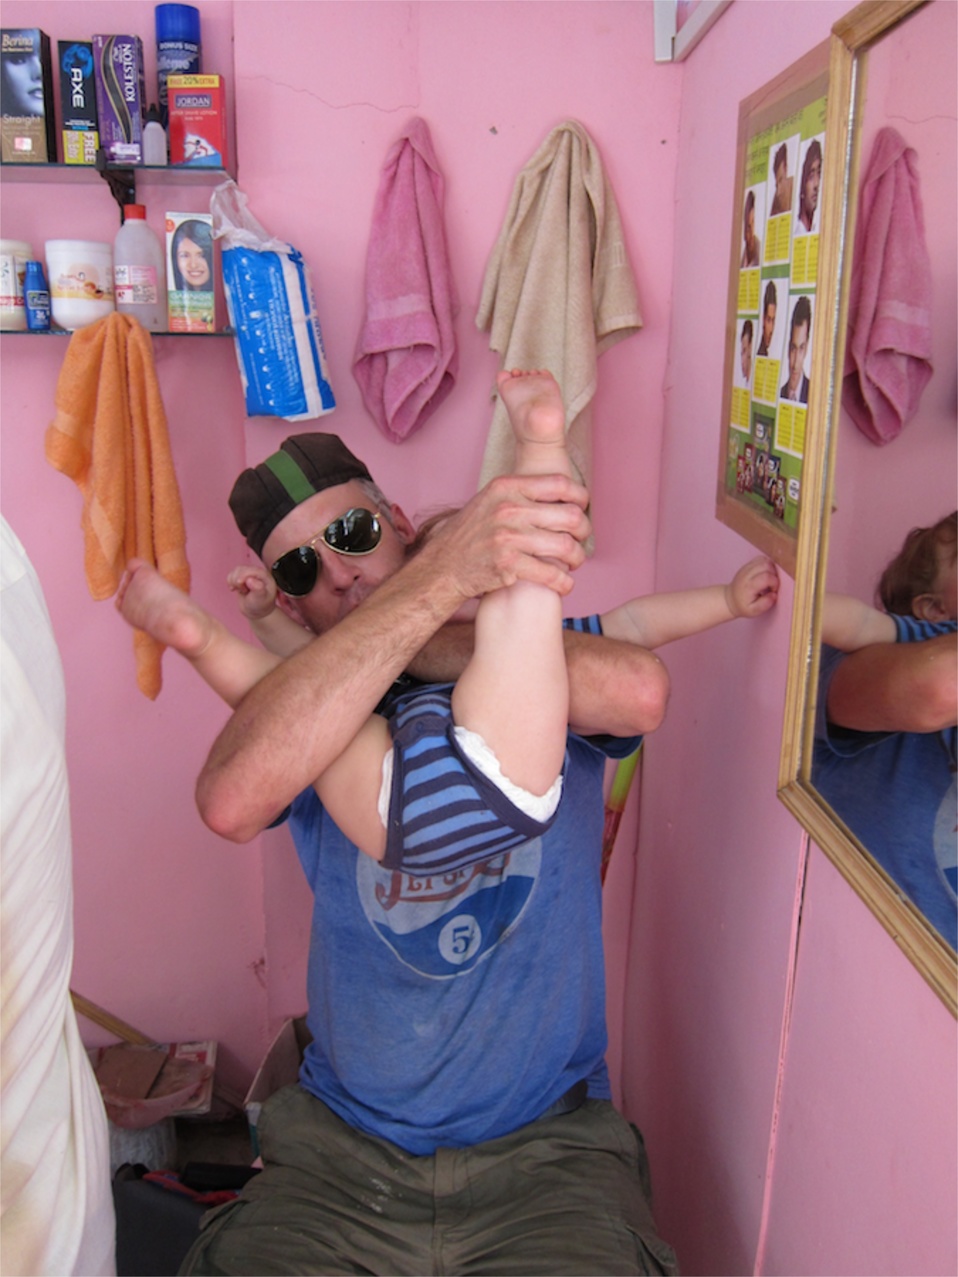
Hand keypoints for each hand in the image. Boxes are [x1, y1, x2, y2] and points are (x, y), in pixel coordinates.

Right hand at [227, 564, 277, 620]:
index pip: (252, 570)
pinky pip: (232, 574)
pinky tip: (234, 588)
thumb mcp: (261, 599)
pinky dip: (230, 581)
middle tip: (244, 591)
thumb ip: (258, 589)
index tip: (239, 583)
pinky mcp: (242, 577)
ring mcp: (249, 574)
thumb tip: (250, 579)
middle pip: (242, 569)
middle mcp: (257, 573)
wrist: (256, 611)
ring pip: (236, 571)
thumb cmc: (261, 605)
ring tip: (240, 590)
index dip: (243, 575)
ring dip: (233, 581)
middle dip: (238, 580)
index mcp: (265, 576)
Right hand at [423, 473, 591, 599]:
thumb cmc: (471, 533)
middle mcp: (508, 509)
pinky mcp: (508, 565)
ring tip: (574, 563)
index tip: (582, 508)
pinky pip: (551, 574)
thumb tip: (560, 493)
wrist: (443, 566)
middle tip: (580, 540)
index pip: (559, 483)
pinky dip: (564, 583)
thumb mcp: (490, 500)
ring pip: (565, 547)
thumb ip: (521, 494)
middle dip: (583, 531)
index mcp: (507, 487)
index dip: (580, 497)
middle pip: (569, 515)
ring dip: (577, 558)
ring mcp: (508, 537)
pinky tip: (564, 585)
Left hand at [726, 556, 779, 618]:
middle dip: (774, 574)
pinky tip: (766, 574)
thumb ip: (765, 604)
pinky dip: (767, 564)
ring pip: (764, 560)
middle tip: (772, 584)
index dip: (774, 583)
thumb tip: (774, 594)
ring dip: (772, 568)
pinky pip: (761, 559)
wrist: (730, 599)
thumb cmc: (743, 605)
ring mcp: (746, 568)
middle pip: (767, 565)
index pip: (766, 577)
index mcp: (748, 586)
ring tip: (769, 579)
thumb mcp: (753, 611)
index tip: (773, 590)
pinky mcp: (748, 565)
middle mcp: (747, 574)